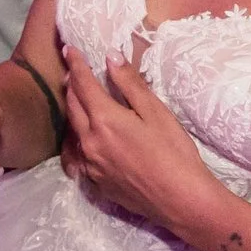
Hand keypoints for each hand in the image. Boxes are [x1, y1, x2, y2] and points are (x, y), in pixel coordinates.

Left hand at [60, 46, 219, 237]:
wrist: (180, 201)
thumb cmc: (174, 153)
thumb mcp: (156, 112)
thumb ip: (130, 84)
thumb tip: (110, 58)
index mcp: (104, 120)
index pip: (82, 84)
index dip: (75, 64)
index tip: (69, 49)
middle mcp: (89, 141)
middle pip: (72, 106)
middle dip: (71, 85)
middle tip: (73, 71)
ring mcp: (89, 164)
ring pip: (73, 130)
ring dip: (73, 111)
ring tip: (79, 100)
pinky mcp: (95, 182)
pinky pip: (79, 154)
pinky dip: (79, 138)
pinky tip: (87, 136)